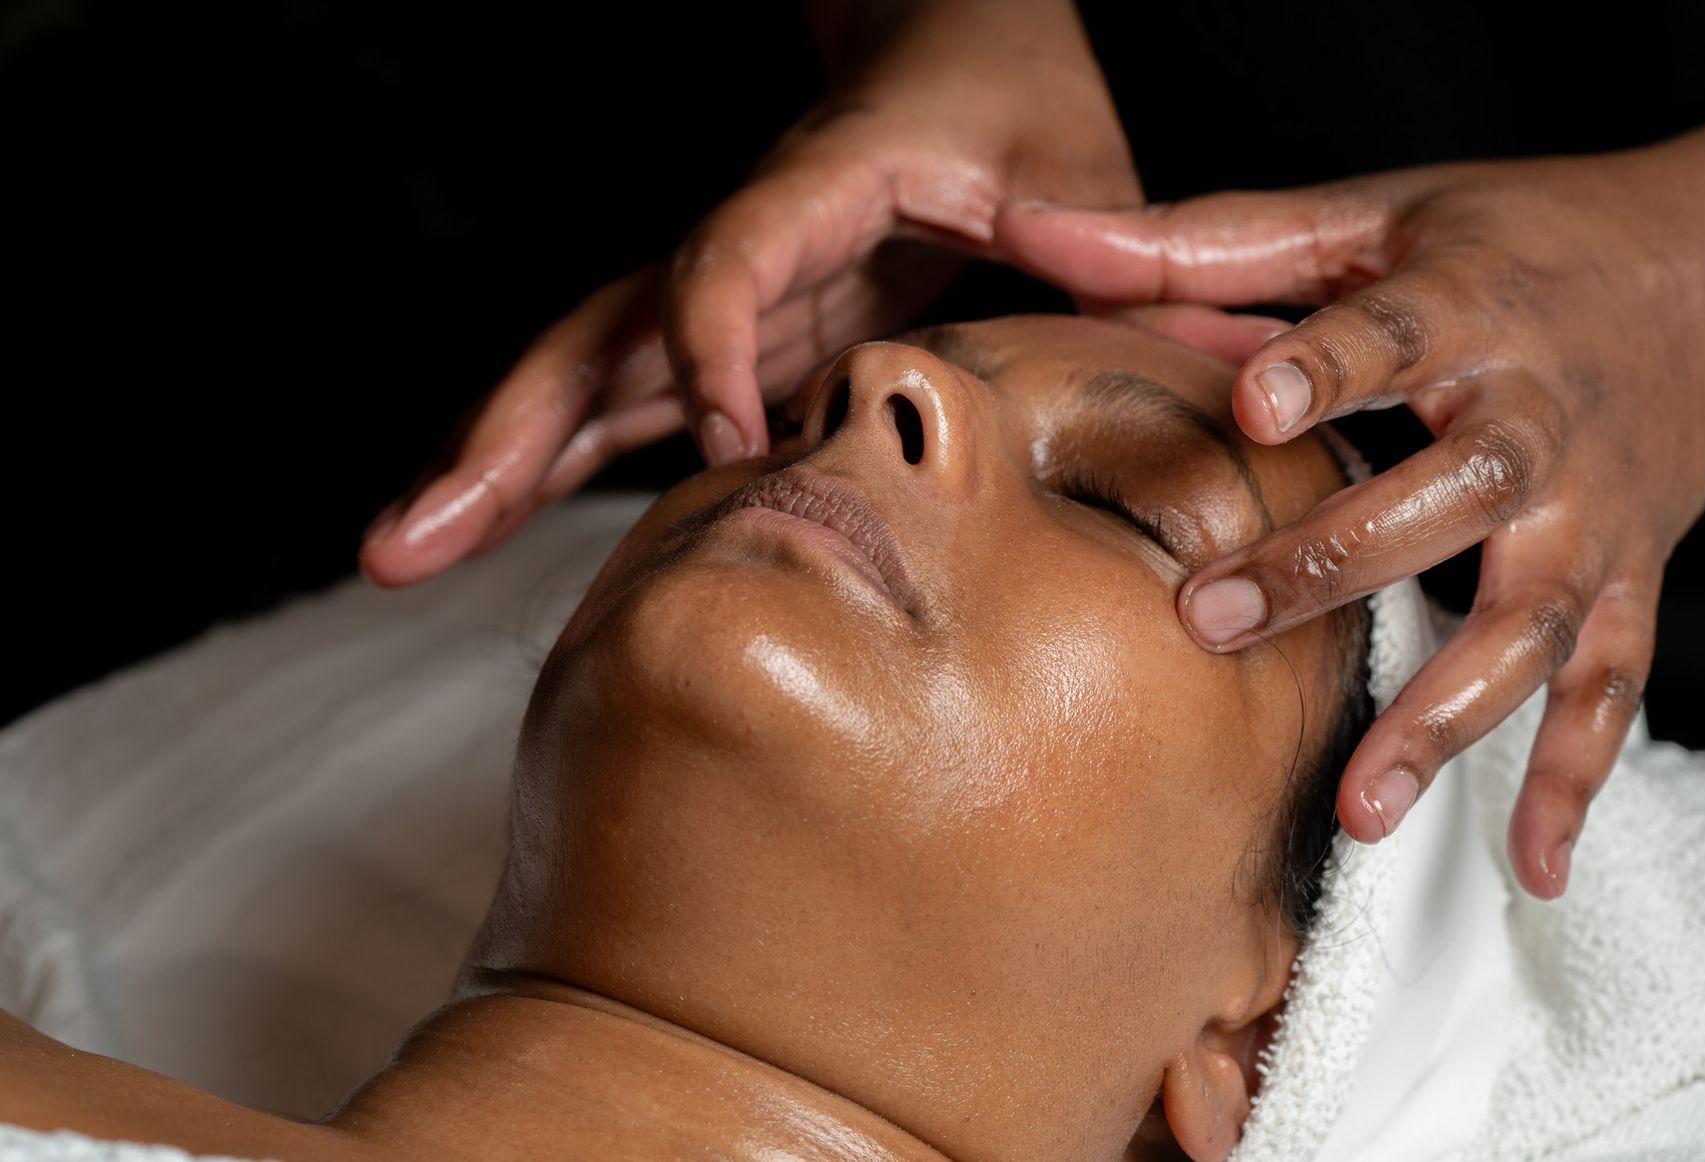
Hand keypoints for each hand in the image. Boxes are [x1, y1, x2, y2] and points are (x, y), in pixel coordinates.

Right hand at [360, 0, 1139, 586]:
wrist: (958, 45)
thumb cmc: (1013, 93)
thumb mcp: (1072, 151)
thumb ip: (1098, 236)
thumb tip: (1171, 328)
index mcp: (818, 186)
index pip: (724, 261)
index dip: (711, 350)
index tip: (736, 450)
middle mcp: (746, 243)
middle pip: (601, 332)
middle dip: (508, 435)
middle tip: (408, 538)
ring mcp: (732, 297)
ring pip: (593, 375)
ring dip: (499, 461)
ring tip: (400, 550)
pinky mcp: (744, 337)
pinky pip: (636, 402)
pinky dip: (565, 464)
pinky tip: (492, 523)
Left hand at [999, 154, 1704, 899]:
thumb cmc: (1518, 243)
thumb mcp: (1383, 212)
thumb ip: (1223, 239)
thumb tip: (1041, 238)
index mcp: (1474, 307)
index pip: (1397, 335)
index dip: (1330, 368)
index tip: (1250, 402)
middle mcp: (1544, 417)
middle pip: (1456, 497)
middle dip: (1340, 562)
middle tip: (1211, 621)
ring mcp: (1599, 512)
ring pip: (1535, 623)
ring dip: (1451, 716)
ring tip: (1360, 809)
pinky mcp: (1638, 577)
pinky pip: (1614, 689)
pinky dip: (1576, 779)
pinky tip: (1533, 868)